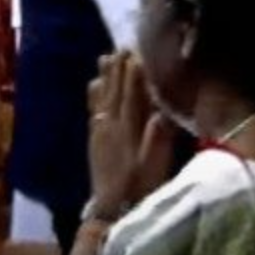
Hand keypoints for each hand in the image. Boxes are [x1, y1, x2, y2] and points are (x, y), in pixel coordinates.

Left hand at [87, 53, 175, 219]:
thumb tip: (161, 111)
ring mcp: (101, 130)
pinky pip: (93, 109)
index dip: (134, 72)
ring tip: (104, 56)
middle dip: (119, 67)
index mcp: (128, 127)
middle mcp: (111, 124)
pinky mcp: (94, 138)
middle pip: (115, 90)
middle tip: (121, 46)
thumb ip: (157, 137)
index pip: (131, 93)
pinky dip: (93, 94)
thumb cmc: (140, 185)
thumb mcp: (155, 163)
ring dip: (105, 76)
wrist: (112, 208)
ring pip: (102, 96)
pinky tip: (93, 85)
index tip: (137, 51)